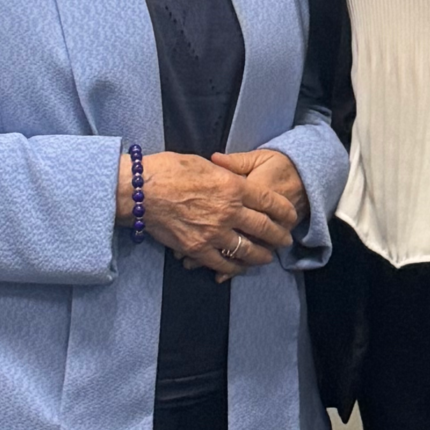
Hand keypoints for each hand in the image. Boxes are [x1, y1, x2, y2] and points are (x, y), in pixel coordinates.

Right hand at [119, 152, 294, 277]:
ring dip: (262, 255)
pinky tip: (240, 267)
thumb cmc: (167, 170)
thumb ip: (224, 174)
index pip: (270, 201)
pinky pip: (224, 263)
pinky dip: (235, 267)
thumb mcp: (202, 162)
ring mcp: (214, 233)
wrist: (139, 191)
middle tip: (285, 239)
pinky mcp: (198, 249)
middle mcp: (228, 211)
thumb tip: (233, 177)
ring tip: (267, 256)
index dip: (285, 211)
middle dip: (280, 236)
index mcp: (232, 186)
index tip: (290, 216)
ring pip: (249, 250)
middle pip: (265, 228)